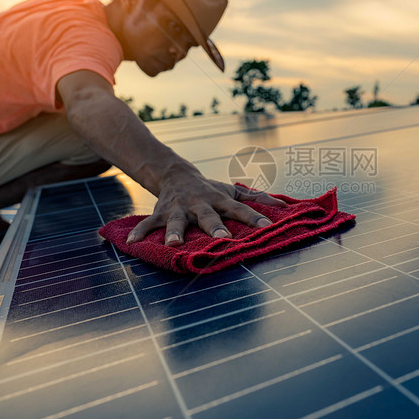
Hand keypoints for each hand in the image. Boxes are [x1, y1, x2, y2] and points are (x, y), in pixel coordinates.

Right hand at [125, 162, 286, 245]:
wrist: (176, 174)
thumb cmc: (211, 189)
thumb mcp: (234, 190)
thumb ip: (258, 198)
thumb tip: (285, 206)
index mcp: (220, 200)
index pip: (240, 209)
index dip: (254, 217)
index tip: (268, 226)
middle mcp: (200, 204)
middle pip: (209, 217)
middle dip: (216, 228)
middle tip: (224, 240)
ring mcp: (179, 209)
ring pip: (177, 222)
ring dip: (175, 233)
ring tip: (174, 244)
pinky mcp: (161, 213)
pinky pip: (149, 223)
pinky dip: (140, 232)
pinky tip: (132, 242)